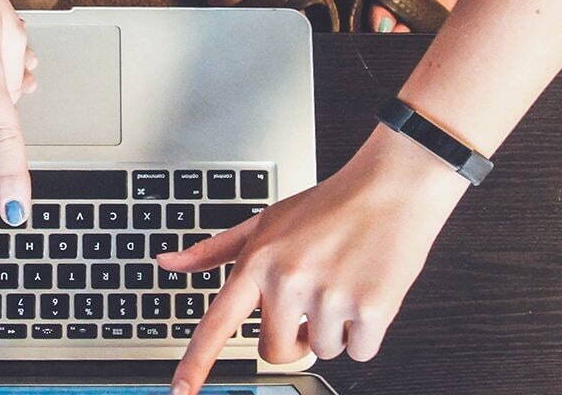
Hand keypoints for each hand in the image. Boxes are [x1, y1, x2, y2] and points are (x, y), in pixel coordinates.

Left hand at [159, 126, 469, 394]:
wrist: (393, 187)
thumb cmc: (330, 205)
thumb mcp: (265, 221)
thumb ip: (214, 250)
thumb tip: (168, 263)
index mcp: (258, 263)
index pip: (217, 324)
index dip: (195, 363)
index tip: (180, 393)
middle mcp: (289, 281)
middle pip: (276, 352)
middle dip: (294, 339)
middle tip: (312, 303)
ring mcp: (329, 297)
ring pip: (322, 351)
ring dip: (335, 329)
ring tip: (344, 282)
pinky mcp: (371, 309)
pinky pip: (359, 352)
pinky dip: (366, 332)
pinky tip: (367, 291)